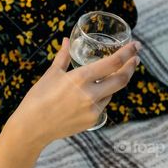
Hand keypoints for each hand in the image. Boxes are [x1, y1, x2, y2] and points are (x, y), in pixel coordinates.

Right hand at [9, 37, 139, 146]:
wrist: (32, 126)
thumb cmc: (38, 97)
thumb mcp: (51, 74)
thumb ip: (63, 57)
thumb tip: (67, 41)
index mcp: (79, 78)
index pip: (112, 63)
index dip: (127, 53)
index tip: (135, 45)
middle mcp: (90, 94)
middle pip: (121, 79)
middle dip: (131, 67)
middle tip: (135, 58)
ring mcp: (93, 109)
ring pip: (112, 92)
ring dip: (113, 83)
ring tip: (105, 76)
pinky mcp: (93, 120)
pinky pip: (102, 105)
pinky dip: (100, 97)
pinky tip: (90, 95)